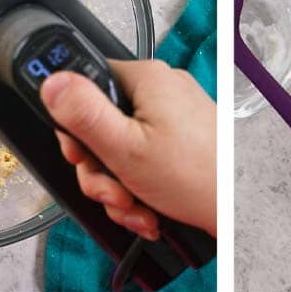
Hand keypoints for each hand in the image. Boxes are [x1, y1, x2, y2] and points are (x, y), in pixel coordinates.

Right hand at [40, 60, 217, 239]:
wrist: (239, 211)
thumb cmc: (197, 179)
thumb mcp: (125, 148)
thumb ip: (83, 114)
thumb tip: (51, 81)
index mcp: (145, 80)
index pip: (85, 89)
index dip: (75, 130)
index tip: (81, 157)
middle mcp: (161, 92)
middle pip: (101, 128)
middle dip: (101, 172)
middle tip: (115, 192)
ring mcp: (174, 118)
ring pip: (121, 152)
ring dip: (121, 189)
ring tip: (137, 208)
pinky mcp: (183, 143)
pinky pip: (145, 164)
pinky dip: (142, 192)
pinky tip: (150, 211)